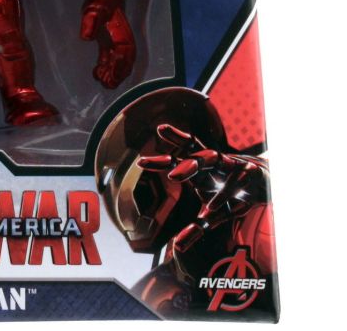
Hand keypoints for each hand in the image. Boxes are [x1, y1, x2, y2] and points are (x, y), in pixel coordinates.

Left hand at [81, 4, 135, 87]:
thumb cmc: (100, 3)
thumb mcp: (95, 10)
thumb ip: (92, 21)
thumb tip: (86, 37)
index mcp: (123, 35)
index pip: (126, 54)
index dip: (121, 66)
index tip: (112, 75)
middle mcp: (122, 42)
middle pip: (124, 63)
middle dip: (118, 75)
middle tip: (107, 83)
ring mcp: (115, 44)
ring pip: (117, 64)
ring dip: (112, 75)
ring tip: (101, 81)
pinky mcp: (107, 44)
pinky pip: (109, 60)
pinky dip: (105, 69)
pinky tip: (96, 74)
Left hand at [139, 124, 267, 252]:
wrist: (265, 181)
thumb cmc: (231, 196)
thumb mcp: (214, 214)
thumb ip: (196, 229)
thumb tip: (178, 249)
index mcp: (200, 170)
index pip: (177, 160)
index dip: (160, 161)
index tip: (140, 163)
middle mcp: (212, 163)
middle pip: (192, 156)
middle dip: (180, 165)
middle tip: (168, 176)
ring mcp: (230, 164)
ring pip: (212, 156)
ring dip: (196, 164)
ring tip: (176, 176)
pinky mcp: (250, 170)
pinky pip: (239, 175)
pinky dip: (229, 186)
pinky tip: (217, 201)